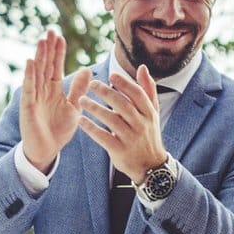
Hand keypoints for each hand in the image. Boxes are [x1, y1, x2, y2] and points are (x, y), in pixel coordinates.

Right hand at [20, 30, 93, 171]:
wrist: (47, 150)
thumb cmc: (58, 130)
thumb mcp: (74, 107)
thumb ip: (78, 89)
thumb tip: (88, 69)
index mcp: (54, 90)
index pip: (56, 66)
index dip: (57, 52)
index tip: (60, 36)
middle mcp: (42, 90)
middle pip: (45, 65)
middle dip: (48, 49)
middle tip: (50, 31)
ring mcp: (34, 97)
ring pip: (37, 73)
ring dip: (39, 57)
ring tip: (42, 41)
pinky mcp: (28, 106)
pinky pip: (29, 88)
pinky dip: (30, 75)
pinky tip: (31, 61)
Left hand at [76, 65, 165, 179]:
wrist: (151, 166)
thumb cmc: (148, 134)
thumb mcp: (153, 113)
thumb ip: (148, 90)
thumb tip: (142, 67)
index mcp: (148, 113)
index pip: (137, 94)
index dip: (125, 84)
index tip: (111, 75)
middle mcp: (140, 125)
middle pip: (123, 105)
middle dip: (107, 93)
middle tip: (92, 84)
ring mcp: (130, 139)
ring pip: (112, 120)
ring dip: (95, 108)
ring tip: (82, 100)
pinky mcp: (120, 151)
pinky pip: (103, 137)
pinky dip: (91, 128)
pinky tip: (81, 120)